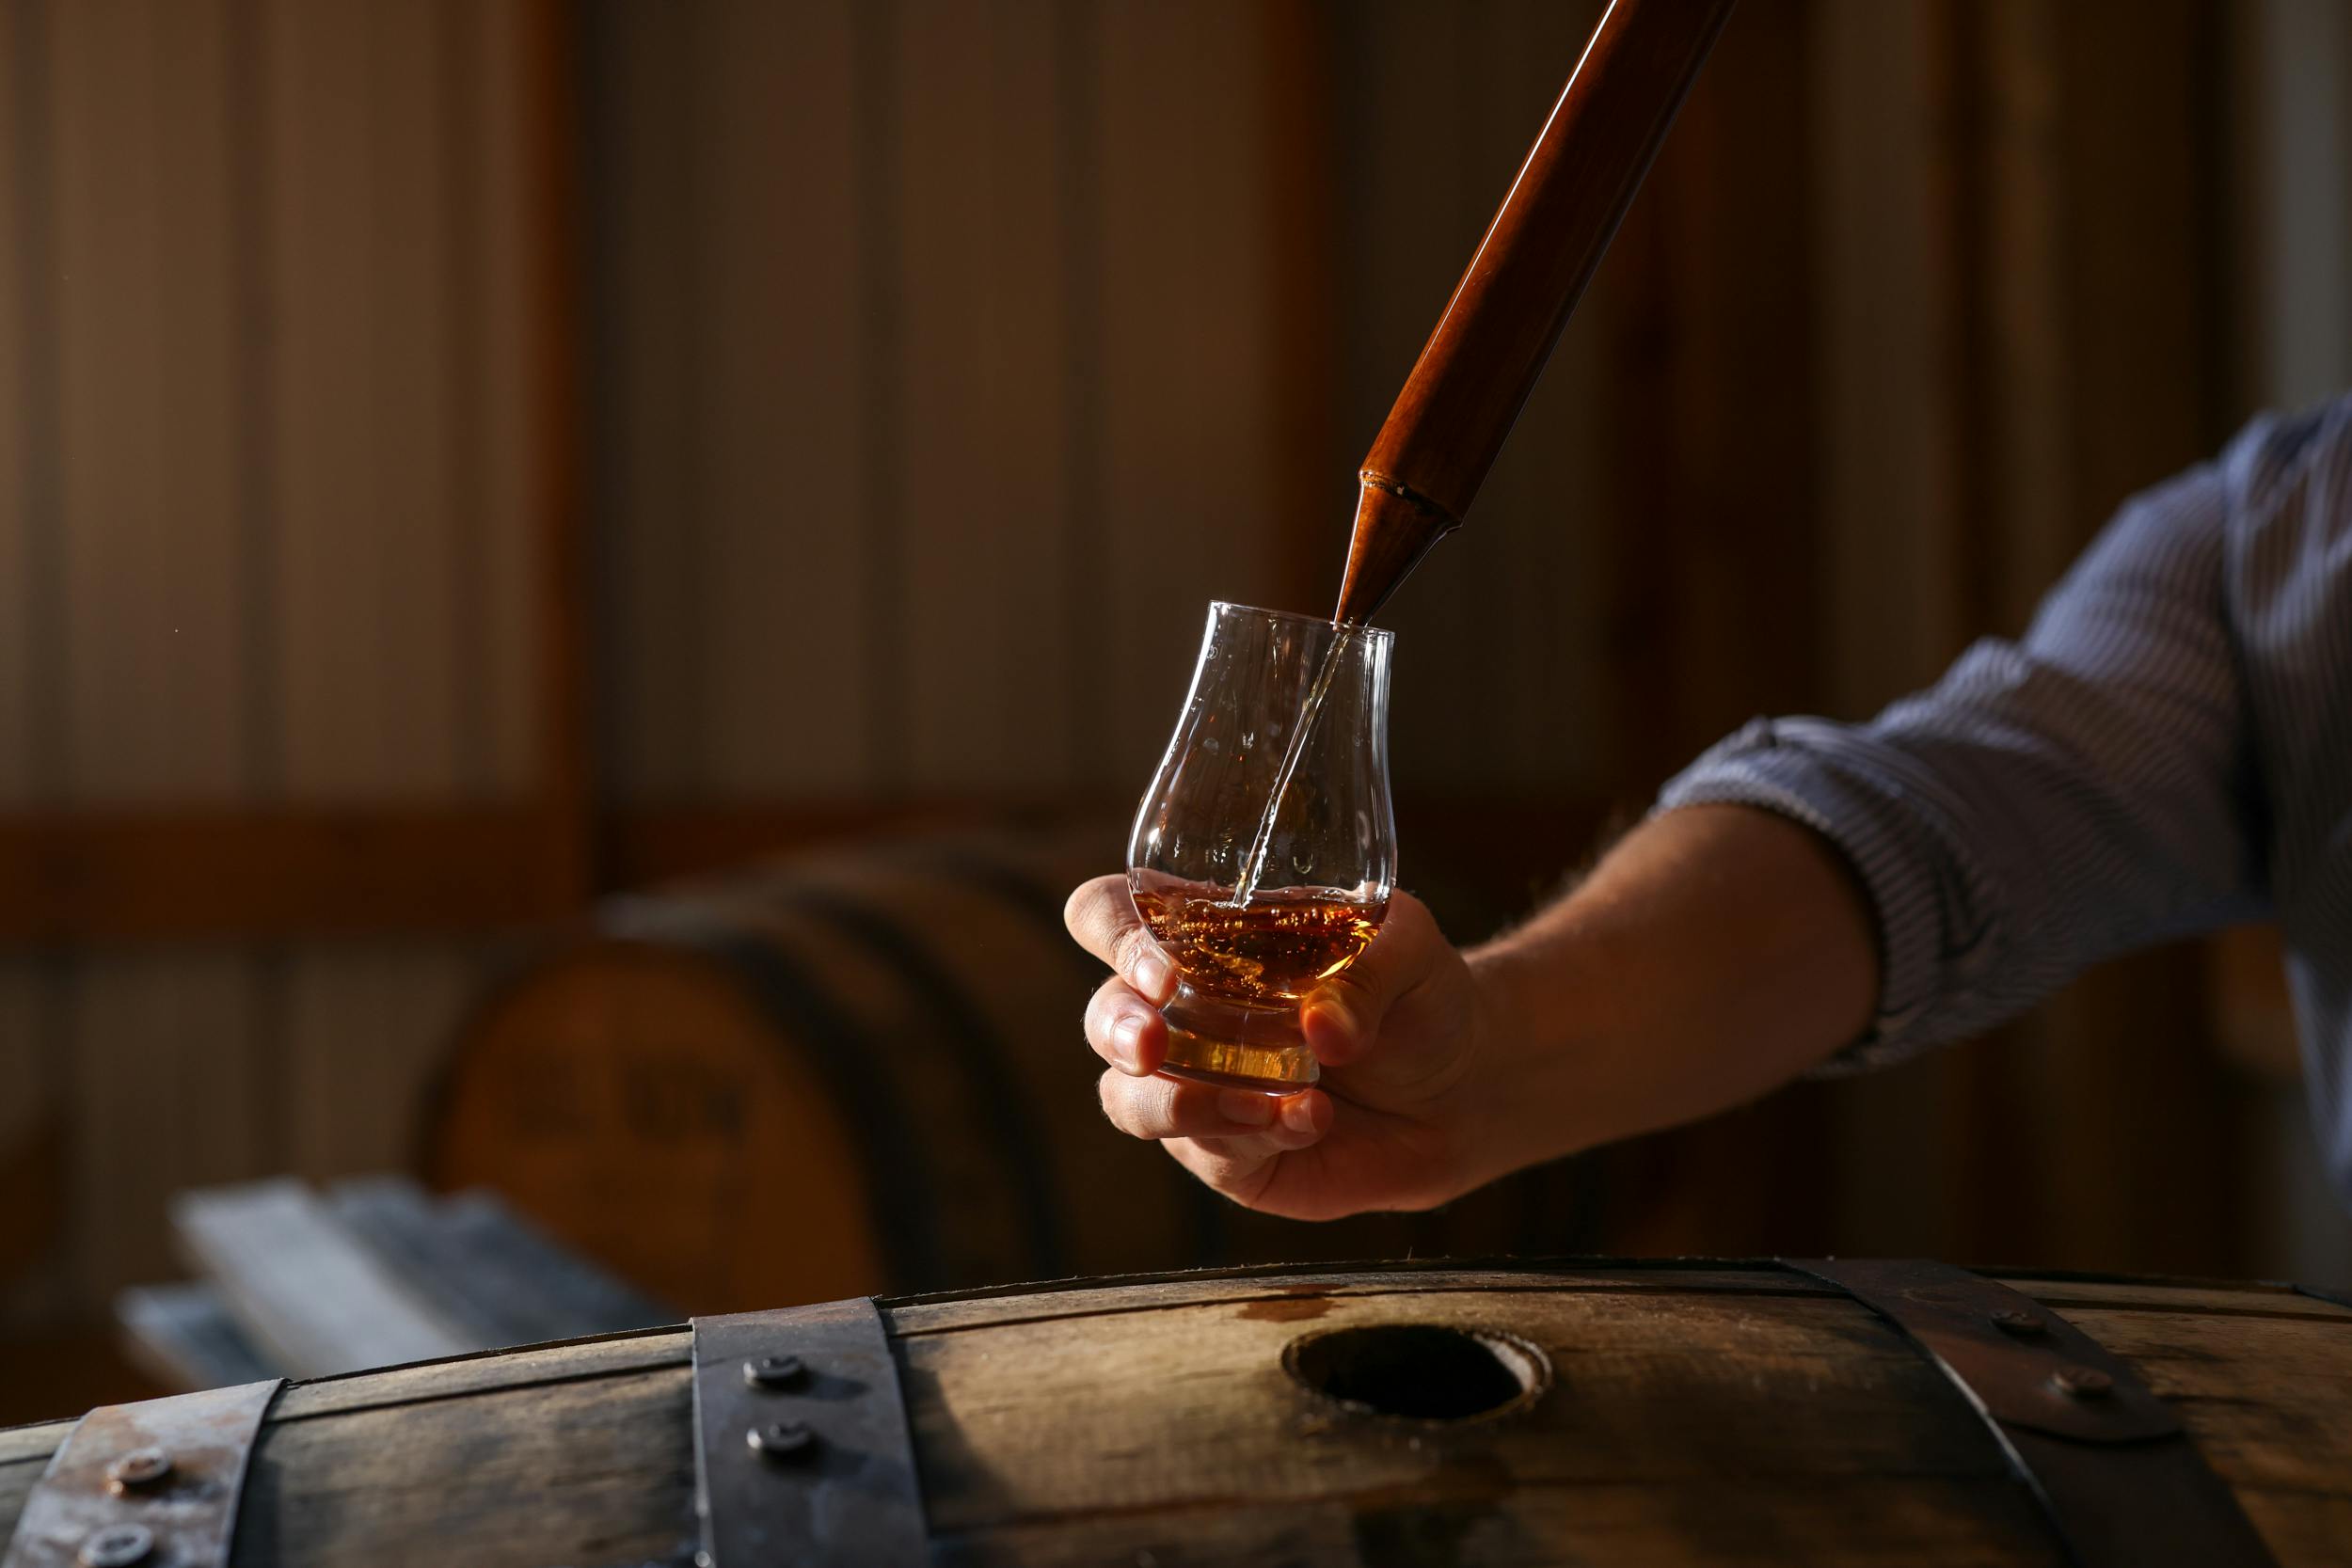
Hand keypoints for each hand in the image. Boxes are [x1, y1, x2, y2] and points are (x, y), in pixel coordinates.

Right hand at [1063, 875, 1496, 1219]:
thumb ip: (1371, 972)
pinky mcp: (1223, 1153)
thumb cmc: (1421, 997)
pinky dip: (1253, 1135)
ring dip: (1182, 1103)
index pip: (1109, 914)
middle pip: (1104, 1015)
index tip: (1164, 969)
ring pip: (1128, 1098)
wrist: (1463, 1092)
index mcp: (1202, 933)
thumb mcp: (1413, 952)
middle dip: (1122, 1031)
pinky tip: (1311, 1121)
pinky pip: (1204, 1150)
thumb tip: (1323, 1029)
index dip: (1115, 935)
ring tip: (1268, 1103)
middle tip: (1159, 1046)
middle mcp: (1181, 1009)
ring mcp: (1195, 1086)